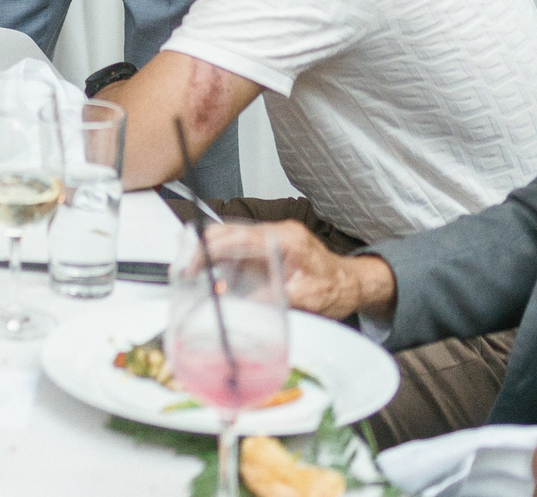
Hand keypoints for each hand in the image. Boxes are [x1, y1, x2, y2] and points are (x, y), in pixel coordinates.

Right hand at [208, 221, 395, 321]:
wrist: (352, 283)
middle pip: (228, 230)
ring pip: (230, 236)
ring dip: (209, 253)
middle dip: (201, 248)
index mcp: (286, 240)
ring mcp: (272, 236)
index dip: (210, 250)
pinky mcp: (268, 246)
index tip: (193, 266)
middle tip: (184, 271)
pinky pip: (238, 246)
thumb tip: (240, 306)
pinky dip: (221, 259)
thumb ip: (275, 299)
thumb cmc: (336, 289)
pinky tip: (213, 277)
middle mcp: (277, 232)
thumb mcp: (309, 300)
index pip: (238, 237)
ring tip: (192, 274)